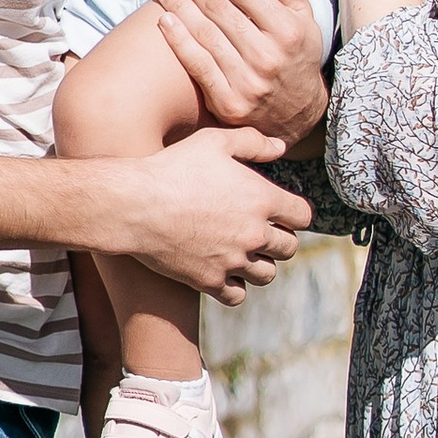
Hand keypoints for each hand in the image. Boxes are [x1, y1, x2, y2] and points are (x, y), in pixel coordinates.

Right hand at [96, 126, 312, 301]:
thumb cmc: (173, 168)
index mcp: (261, 199)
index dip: (294, 213)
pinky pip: (237, 295)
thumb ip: (252, 142)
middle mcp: (254, 234)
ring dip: (260, 264)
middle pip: (289, 248)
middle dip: (280, 239)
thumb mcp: (213, 142)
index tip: (281, 211)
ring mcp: (233, 261)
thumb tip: (280, 147)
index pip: (303, 216)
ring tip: (244, 253)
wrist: (134, 206)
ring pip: (267, 275)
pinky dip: (235, 286)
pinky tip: (224, 271)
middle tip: (261, 231)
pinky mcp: (209, 280)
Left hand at [154, 0, 330, 143]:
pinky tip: (165, 20)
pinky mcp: (229, 102)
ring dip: (179, 6)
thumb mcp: (303, 17)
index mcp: (287, 30)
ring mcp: (247, 81)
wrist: (298, 115)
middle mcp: (268, 56)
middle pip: (219, 9)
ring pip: (205, 34)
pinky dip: (178, 41)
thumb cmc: (297, 56)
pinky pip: (197, 65)